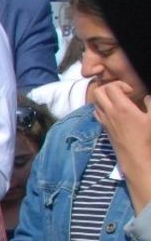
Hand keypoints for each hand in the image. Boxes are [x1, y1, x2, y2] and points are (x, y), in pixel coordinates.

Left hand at [93, 81, 150, 211]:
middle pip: (98, 92)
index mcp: (122, 107)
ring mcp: (104, 121)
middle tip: (121, 92)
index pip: (111, 87)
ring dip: (104, 98)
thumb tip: (145, 96)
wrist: (135, 156)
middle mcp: (109, 113)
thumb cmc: (147, 137)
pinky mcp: (104, 128)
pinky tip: (114, 111)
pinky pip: (97, 113)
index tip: (130, 91)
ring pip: (96, 102)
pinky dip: (102, 107)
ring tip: (118, 101)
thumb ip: (150, 103)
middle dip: (108, 87)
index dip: (120, 84)